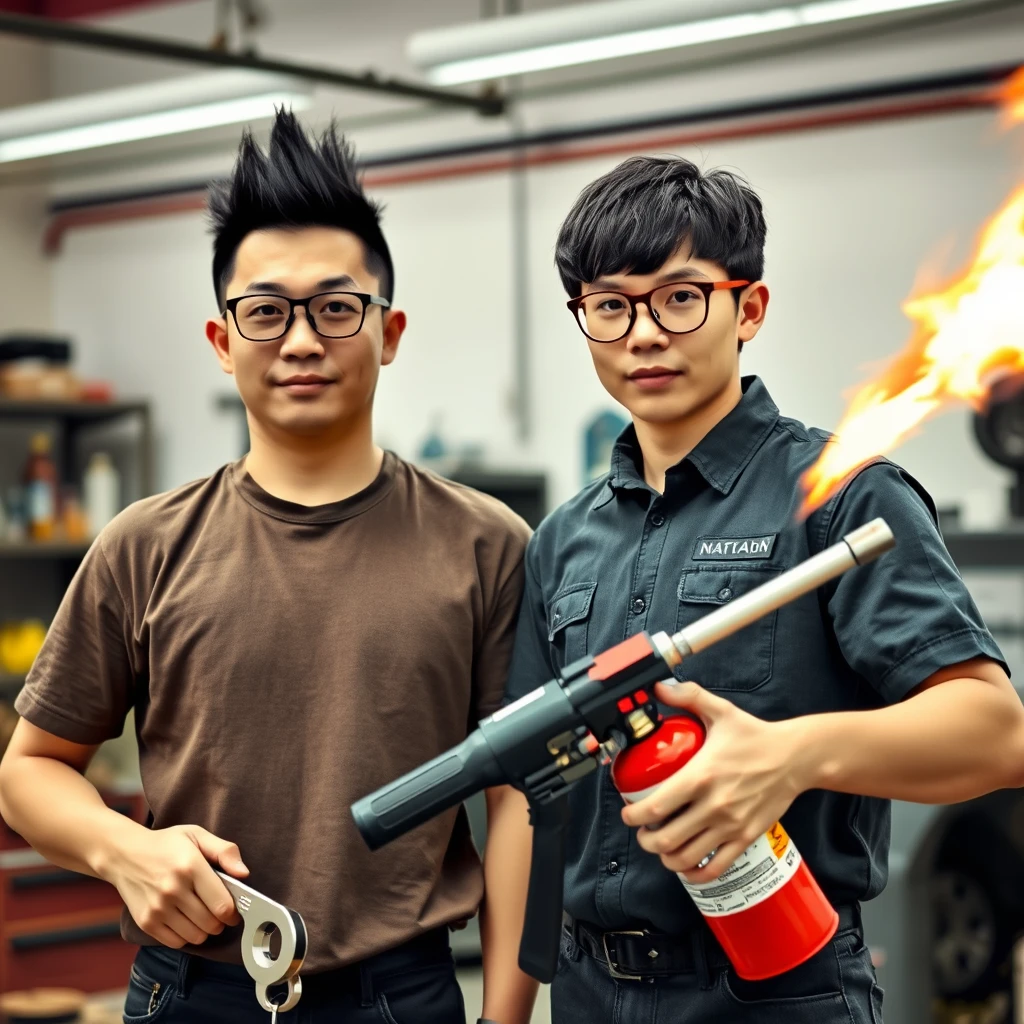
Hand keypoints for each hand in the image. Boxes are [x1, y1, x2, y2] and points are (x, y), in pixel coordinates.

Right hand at [102, 823, 247, 947]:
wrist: (123, 855)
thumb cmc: (166, 844)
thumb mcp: (197, 835)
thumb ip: (225, 852)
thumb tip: (244, 874)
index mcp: (190, 866)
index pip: (222, 905)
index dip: (234, 912)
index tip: (236, 910)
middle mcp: (173, 889)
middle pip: (211, 924)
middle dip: (221, 921)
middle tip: (219, 912)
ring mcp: (157, 908)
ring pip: (196, 936)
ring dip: (205, 930)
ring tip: (203, 915)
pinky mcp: (146, 922)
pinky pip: (176, 942)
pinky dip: (186, 936)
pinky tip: (185, 921)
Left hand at [620, 681, 805, 882]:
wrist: (796, 758)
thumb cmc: (756, 736)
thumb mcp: (721, 711)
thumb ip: (688, 696)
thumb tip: (658, 687)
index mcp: (701, 776)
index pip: (656, 806)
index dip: (633, 815)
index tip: (627, 812)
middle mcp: (714, 806)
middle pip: (666, 839)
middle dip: (645, 839)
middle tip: (642, 830)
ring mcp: (730, 826)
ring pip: (686, 858)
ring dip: (666, 857)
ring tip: (660, 846)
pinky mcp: (745, 839)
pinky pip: (714, 868)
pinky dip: (694, 872)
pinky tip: (685, 864)